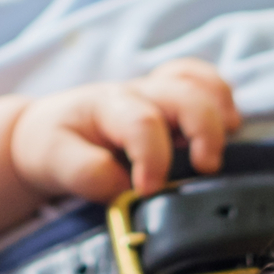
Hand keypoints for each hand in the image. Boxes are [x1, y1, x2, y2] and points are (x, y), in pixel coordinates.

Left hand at [9, 59, 240, 201]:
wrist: (46, 130)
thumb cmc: (54, 143)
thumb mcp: (52, 159)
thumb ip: (86, 173)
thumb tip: (123, 185)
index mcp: (107, 105)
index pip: (142, 122)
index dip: (153, 158)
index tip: (149, 191)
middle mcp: (138, 93)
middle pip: (184, 94)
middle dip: (203, 129)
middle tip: (204, 167)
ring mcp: (157, 93)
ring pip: (199, 83)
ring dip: (218, 110)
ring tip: (216, 148)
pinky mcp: (170, 100)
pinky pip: (205, 82)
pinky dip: (222, 97)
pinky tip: (228, 124)